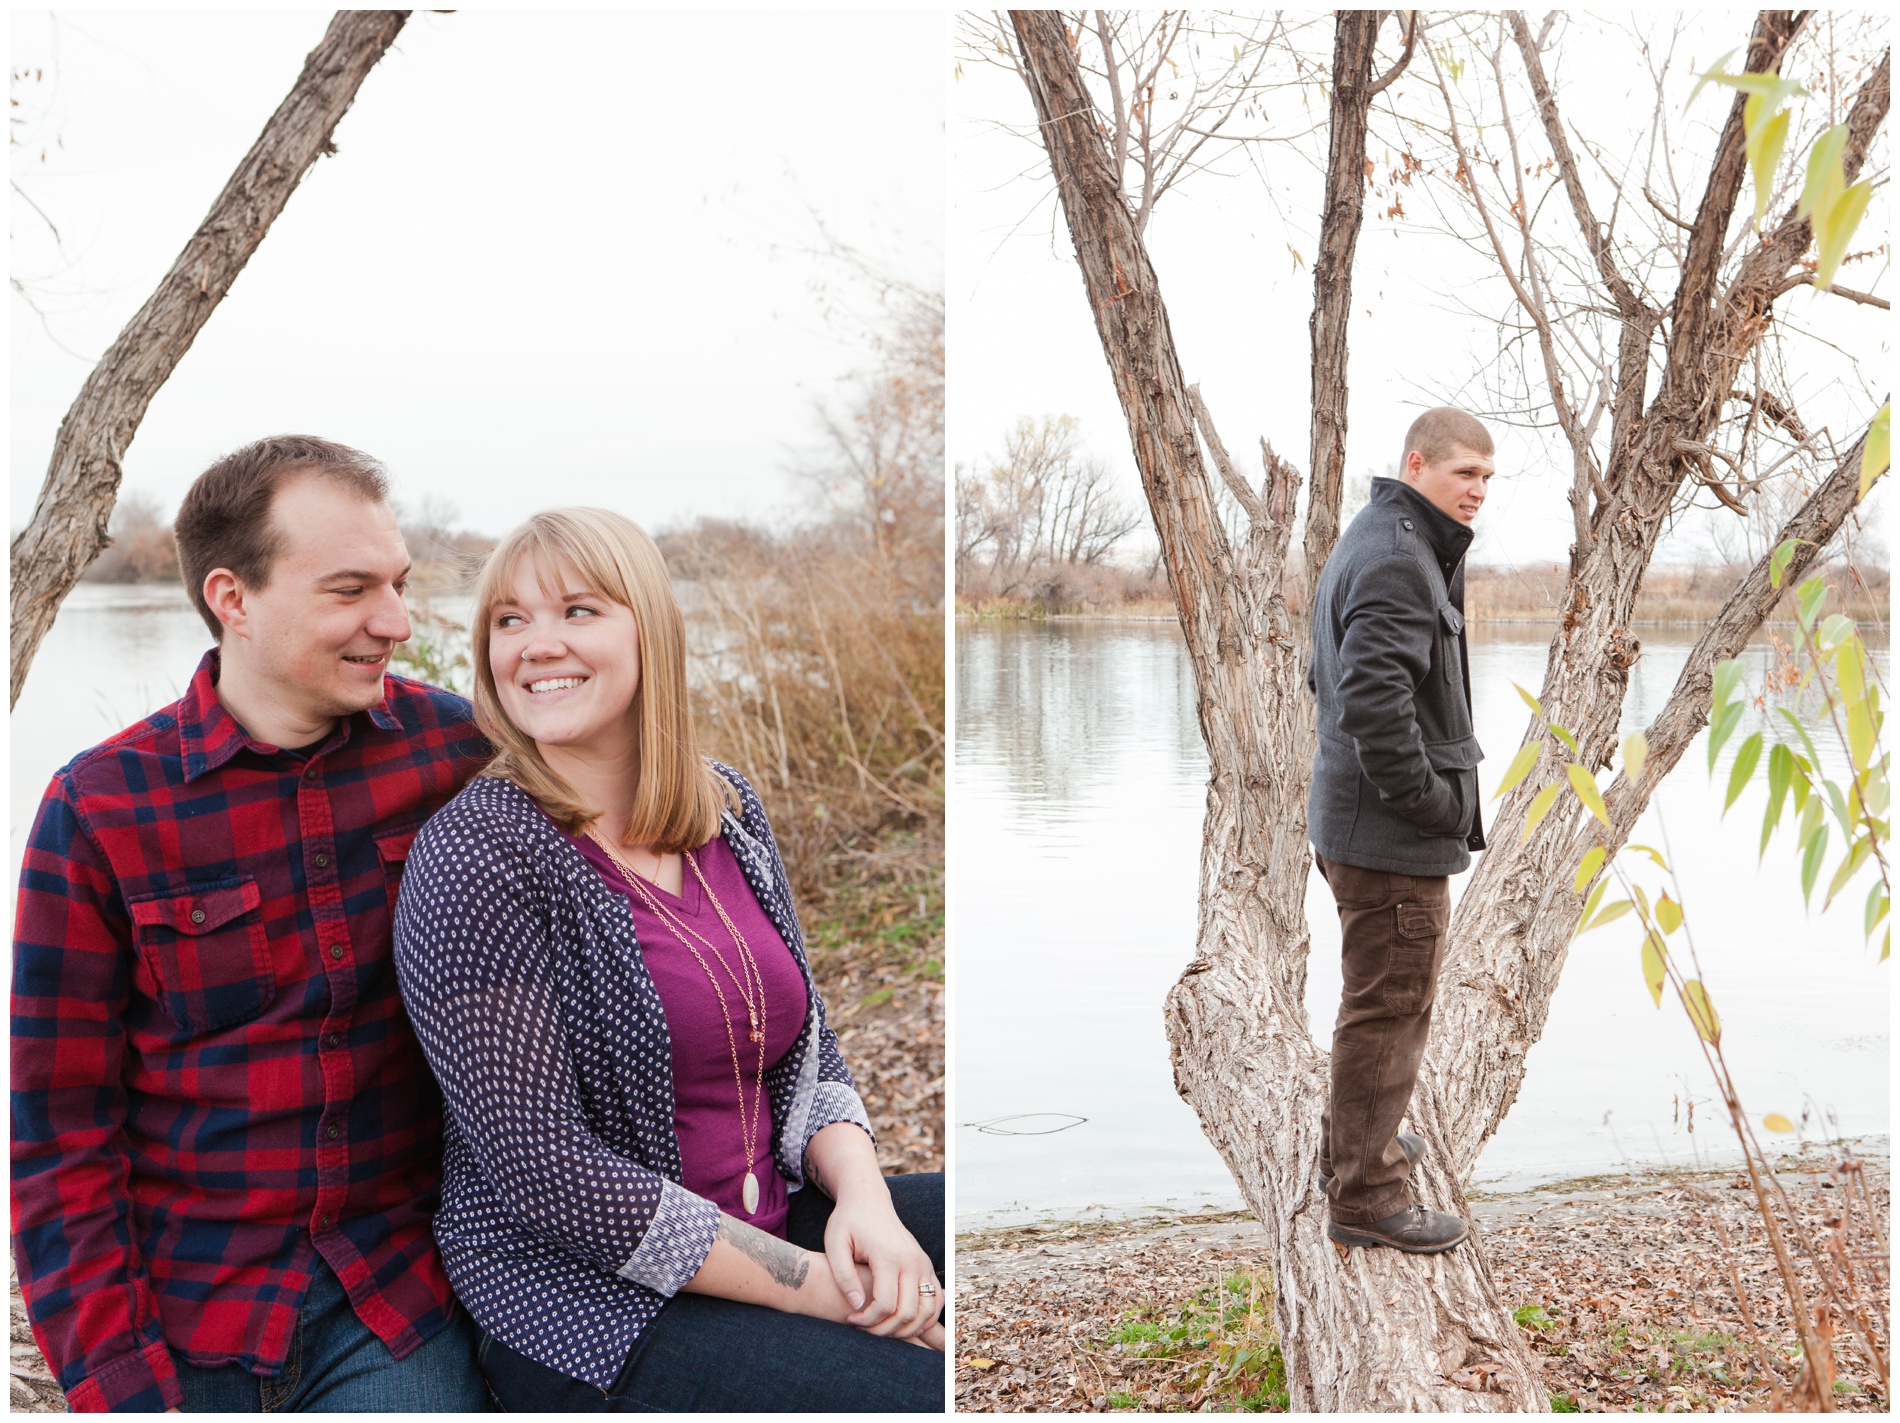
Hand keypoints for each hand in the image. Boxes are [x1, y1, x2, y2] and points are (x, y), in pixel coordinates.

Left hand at [823, 1193, 942, 1340]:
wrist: (869, 1200)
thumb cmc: (848, 1222)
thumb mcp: (834, 1243)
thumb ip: (843, 1276)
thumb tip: (857, 1306)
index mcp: (889, 1255)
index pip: (885, 1304)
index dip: (867, 1321)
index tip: (850, 1319)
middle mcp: (912, 1260)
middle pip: (907, 1312)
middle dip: (884, 1330)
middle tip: (863, 1327)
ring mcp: (923, 1263)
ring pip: (926, 1311)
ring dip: (906, 1328)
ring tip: (881, 1327)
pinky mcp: (926, 1265)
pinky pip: (935, 1300)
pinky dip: (924, 1317)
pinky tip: (901, 1321)